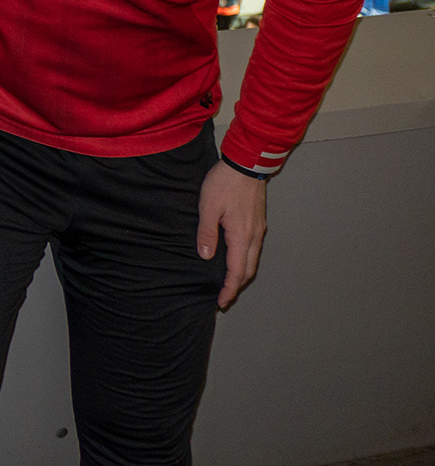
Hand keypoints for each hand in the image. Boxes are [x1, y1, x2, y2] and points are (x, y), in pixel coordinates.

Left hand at [197, 160, 267, 308]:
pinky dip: (245, 259)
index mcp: (242, 236)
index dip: (229, 289)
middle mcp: (254, 236)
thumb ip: (207, 233)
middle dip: (237, 285)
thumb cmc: (225, 183)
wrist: (246, 163)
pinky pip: (253, 248)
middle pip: (248, 270)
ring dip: (242, 273)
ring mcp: (258, 229)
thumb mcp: (208, 207)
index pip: (237, 272)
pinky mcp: (257, 221)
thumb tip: (206, 257)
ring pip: (252, 259)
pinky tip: (234, 257)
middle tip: (224, 296)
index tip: (221, 301)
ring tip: (228, 281)